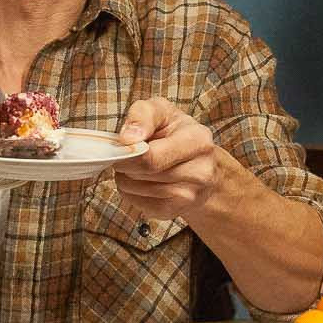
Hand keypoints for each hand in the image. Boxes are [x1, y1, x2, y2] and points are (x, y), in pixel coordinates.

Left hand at [109, 97, 229, 222]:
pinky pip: (139, 205)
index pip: (151, 157)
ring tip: (137, 166)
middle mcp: (201, 171)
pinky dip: (132, 193)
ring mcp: (191, 195)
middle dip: (126, 162)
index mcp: (198, 140)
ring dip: (126, 178)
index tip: (122, 145)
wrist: (198, 162)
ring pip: (136, 190)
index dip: (128, 153)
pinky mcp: (176, 211)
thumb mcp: (161, 111)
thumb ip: (143, 115)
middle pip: (142, 173)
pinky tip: (142, 181)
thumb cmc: (175, 132)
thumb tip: (127, 139)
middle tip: (127, 154)